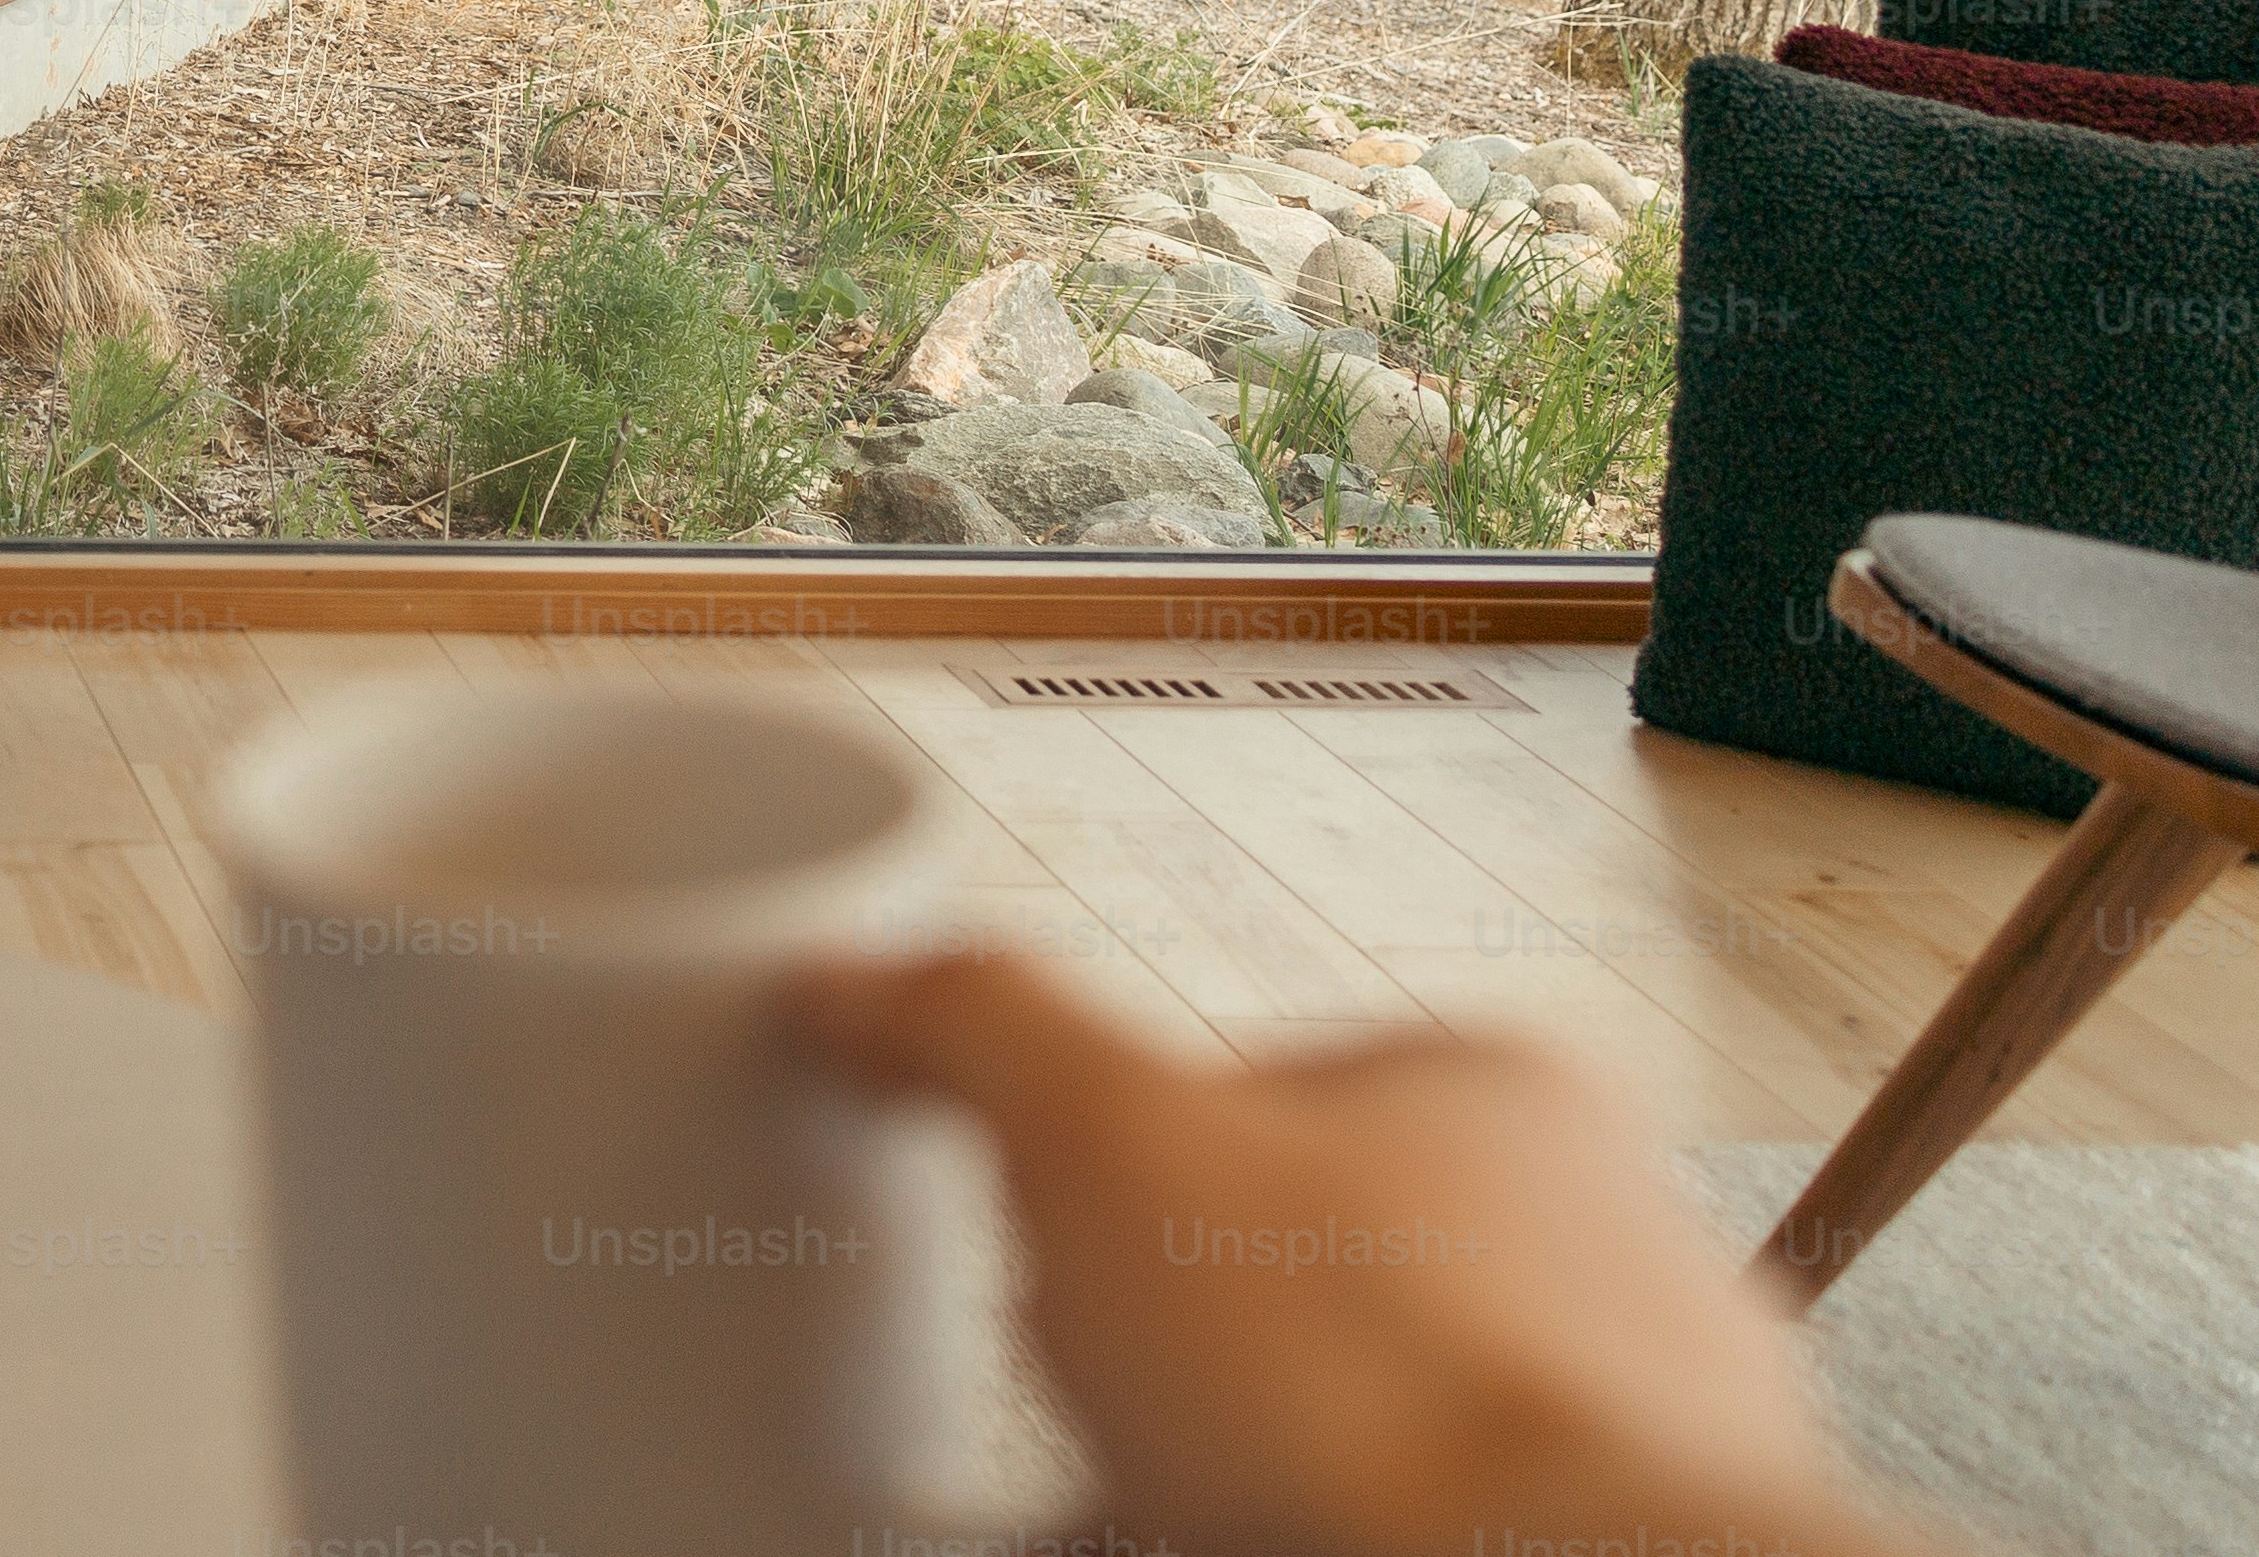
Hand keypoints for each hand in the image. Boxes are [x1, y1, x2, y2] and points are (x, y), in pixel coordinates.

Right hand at [791, 950, 1948, 1556]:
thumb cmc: (1391, 1388)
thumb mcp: (1104, 1138)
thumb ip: (975, 1027)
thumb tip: (859, 978)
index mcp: (1498, 1091)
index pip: (1243, 1089)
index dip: (1109, 1177)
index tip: (1050, 1256)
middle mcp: (1596, 1248)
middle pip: (1289, 1278)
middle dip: (1169, 1357)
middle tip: (1099, 1419)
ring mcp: (1618, 1427)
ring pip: (1347, 1431)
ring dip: (1219, 1472)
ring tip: (1128, 1511)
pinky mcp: (1585, 1540)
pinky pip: (1386, 1516)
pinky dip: (1283, 1525)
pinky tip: (1210, 1540)